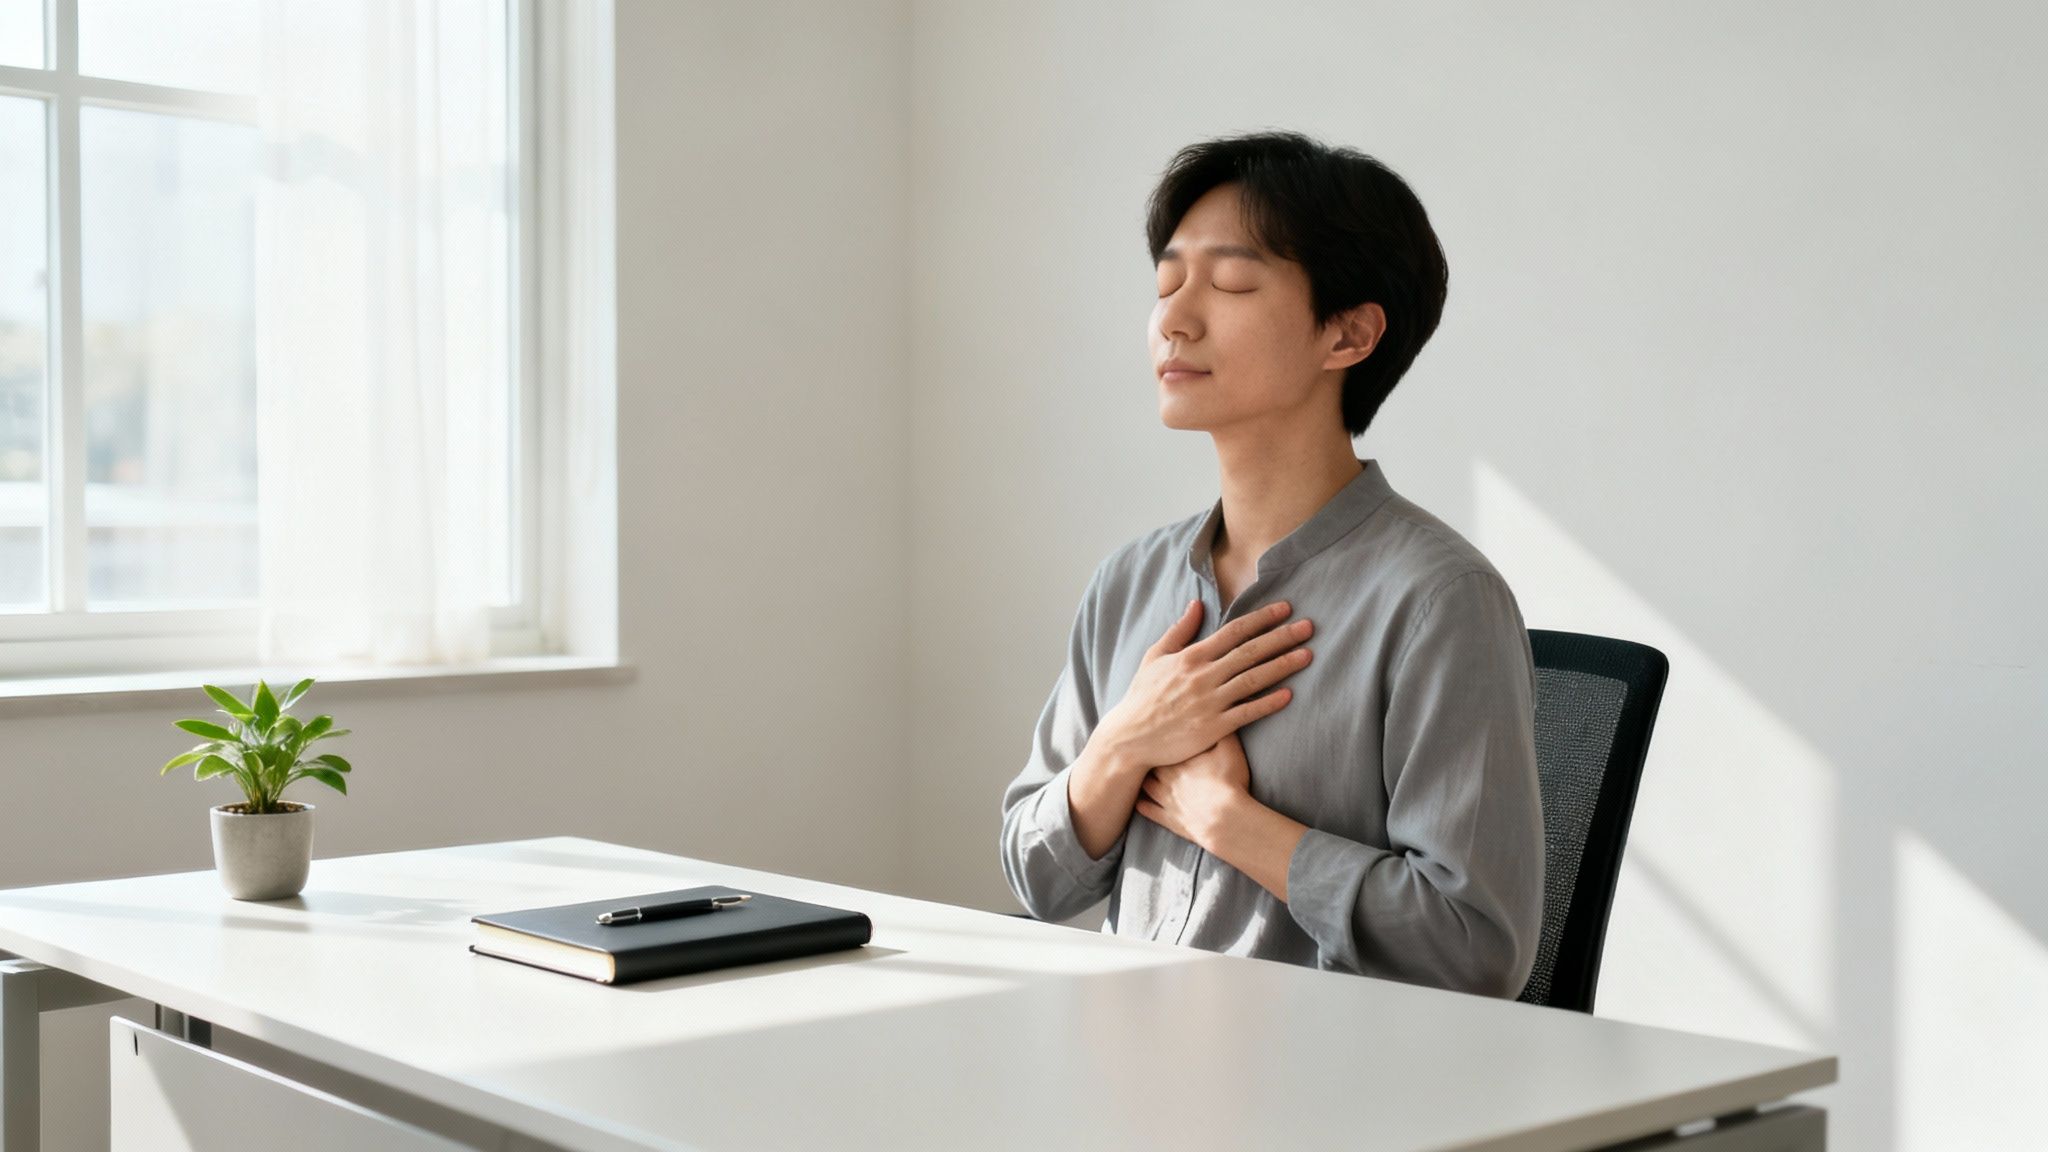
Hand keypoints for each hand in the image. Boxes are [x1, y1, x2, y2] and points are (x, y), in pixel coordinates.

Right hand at [1096, 599, 1312, 772]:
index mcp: (1191, 657)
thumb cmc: (1142, 697)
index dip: (1261, 619)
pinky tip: (1289, 695)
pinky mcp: (1213, 728)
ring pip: (1253, 679)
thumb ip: (1179, 631)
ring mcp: (1209, 702)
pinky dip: (1268, 703)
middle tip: (1309, 626)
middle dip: (1282, 637)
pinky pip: (1246, 713)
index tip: (1285, 609)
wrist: (1130, 738)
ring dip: (1282, 666)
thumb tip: (1197, 604)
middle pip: (1250, 652)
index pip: (1233, 631)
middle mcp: (1203, 676)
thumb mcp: (1155, 658)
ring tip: (1308, 655)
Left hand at [1135, 730, 1252, 848]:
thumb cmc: (1228, 782)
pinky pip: (1149, 811)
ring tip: (1139, 772)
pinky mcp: (1170, 820)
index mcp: (1179, 759)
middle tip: (1142, 750)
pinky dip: (1142, 806)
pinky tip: (1138, 802)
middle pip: (1150, 764)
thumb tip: (1216, 715)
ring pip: (1146, 786)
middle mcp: (1167, 778)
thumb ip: (1221, 732)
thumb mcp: (1230, 750)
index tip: (1153, 733)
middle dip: (1147, 757)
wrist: (1225, 818)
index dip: (1157, 739)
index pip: (1161, 744)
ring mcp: (1167, 800)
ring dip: (1143, 779)